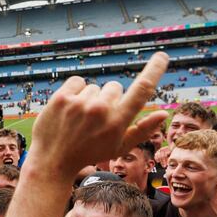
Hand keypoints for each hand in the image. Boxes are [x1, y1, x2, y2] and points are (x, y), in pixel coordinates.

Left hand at [28, 53, 168, 178]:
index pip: (142, 90)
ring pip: (94, 88)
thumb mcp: (119, 147)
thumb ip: (142, 130)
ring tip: (79, 119)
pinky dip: (75, 91)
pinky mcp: (62, 97)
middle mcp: (100, 110)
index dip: (154, 70)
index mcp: (118, 122)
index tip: (162, 56)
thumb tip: (163, 113)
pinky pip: (77, 81)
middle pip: (114, 88)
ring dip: (89, 99)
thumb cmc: (89, 153)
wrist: (53, 160)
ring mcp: (80, 103)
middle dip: (109, 100)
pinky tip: (70, 108)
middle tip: (95, 120)